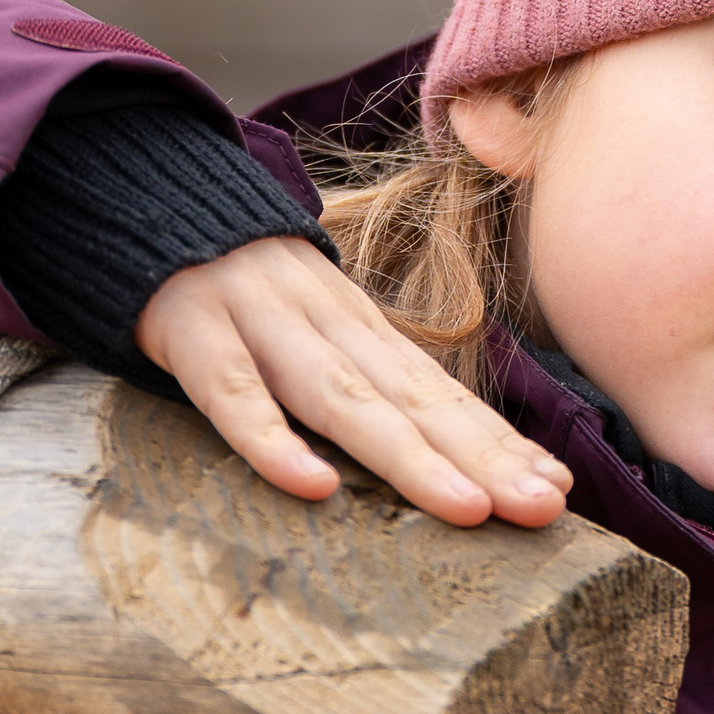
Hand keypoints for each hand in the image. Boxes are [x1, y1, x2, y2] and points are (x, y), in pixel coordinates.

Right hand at [134, 235, 571, 527]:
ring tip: (467, 508)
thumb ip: (372, 384)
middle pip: (412, 401)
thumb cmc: (248, 294)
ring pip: (341, 398)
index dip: (499, 441)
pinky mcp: (193, 333)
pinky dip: (271, 439)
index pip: (442, 394)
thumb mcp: (320, 330)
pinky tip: (311, 486)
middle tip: (542, 508)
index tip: (561, 489)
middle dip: (483, 457)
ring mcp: (263, 325)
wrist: (152, 205)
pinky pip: (232, 394)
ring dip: (408, 455)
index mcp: (362, 331)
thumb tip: (451, 455)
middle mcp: (329, 325)